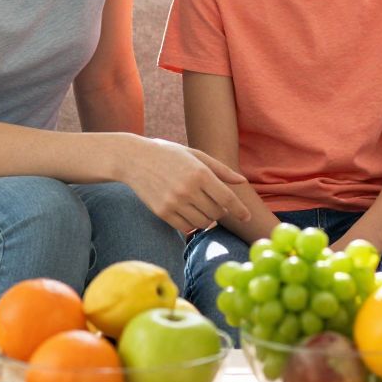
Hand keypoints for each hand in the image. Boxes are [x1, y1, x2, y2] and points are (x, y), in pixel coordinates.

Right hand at [118, 137, 250, 230]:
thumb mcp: (196, 155)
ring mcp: (174, 203)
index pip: (227, 198)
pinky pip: (186, 227)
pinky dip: (192, 224)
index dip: (239, 210)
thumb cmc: (169, 154)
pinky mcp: (162, 213)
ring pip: (203, 223)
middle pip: (217, 213)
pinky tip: (188, 212)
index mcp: (200, 173)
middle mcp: (188, 189)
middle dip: (220, 211)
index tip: (247, 217)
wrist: (134, 159)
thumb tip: (242, 181)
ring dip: (207, 219)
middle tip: (213, 202)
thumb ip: (221, 170)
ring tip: (200, 206)